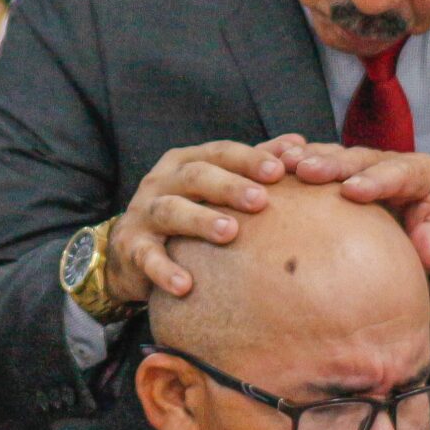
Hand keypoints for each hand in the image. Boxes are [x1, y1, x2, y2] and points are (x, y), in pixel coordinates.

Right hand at [103, 138, 299, 305]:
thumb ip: (252, 164)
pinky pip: (146, 257)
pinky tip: (185, 285)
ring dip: (200, 220)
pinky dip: (164, 270)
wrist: (130, 248)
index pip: (220, 153)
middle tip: (260, 200)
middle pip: (196, 176)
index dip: (248, 159)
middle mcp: (162, 181)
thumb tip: (299, 144)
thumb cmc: (187, 210)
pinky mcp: (131, 246)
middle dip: (229, 186)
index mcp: (186, 161)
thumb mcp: (214, 184)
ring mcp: (143, 212)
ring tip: (229, 233)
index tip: (280, 170)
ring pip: (171, 210)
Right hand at [284, 142, 429, 273]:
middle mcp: (387, 161)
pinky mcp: (343, 171)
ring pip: (335, 155)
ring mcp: (362, 164)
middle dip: (332, 164)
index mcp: (418, 173)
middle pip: (359, 159)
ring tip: (281, 165)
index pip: (396, 173)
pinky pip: (319, 161)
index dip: (374, 180)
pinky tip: (273, 169)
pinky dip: (297, 164)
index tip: (352, 190)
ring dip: (308, 159)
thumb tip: (426, 250)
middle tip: (305, 170)